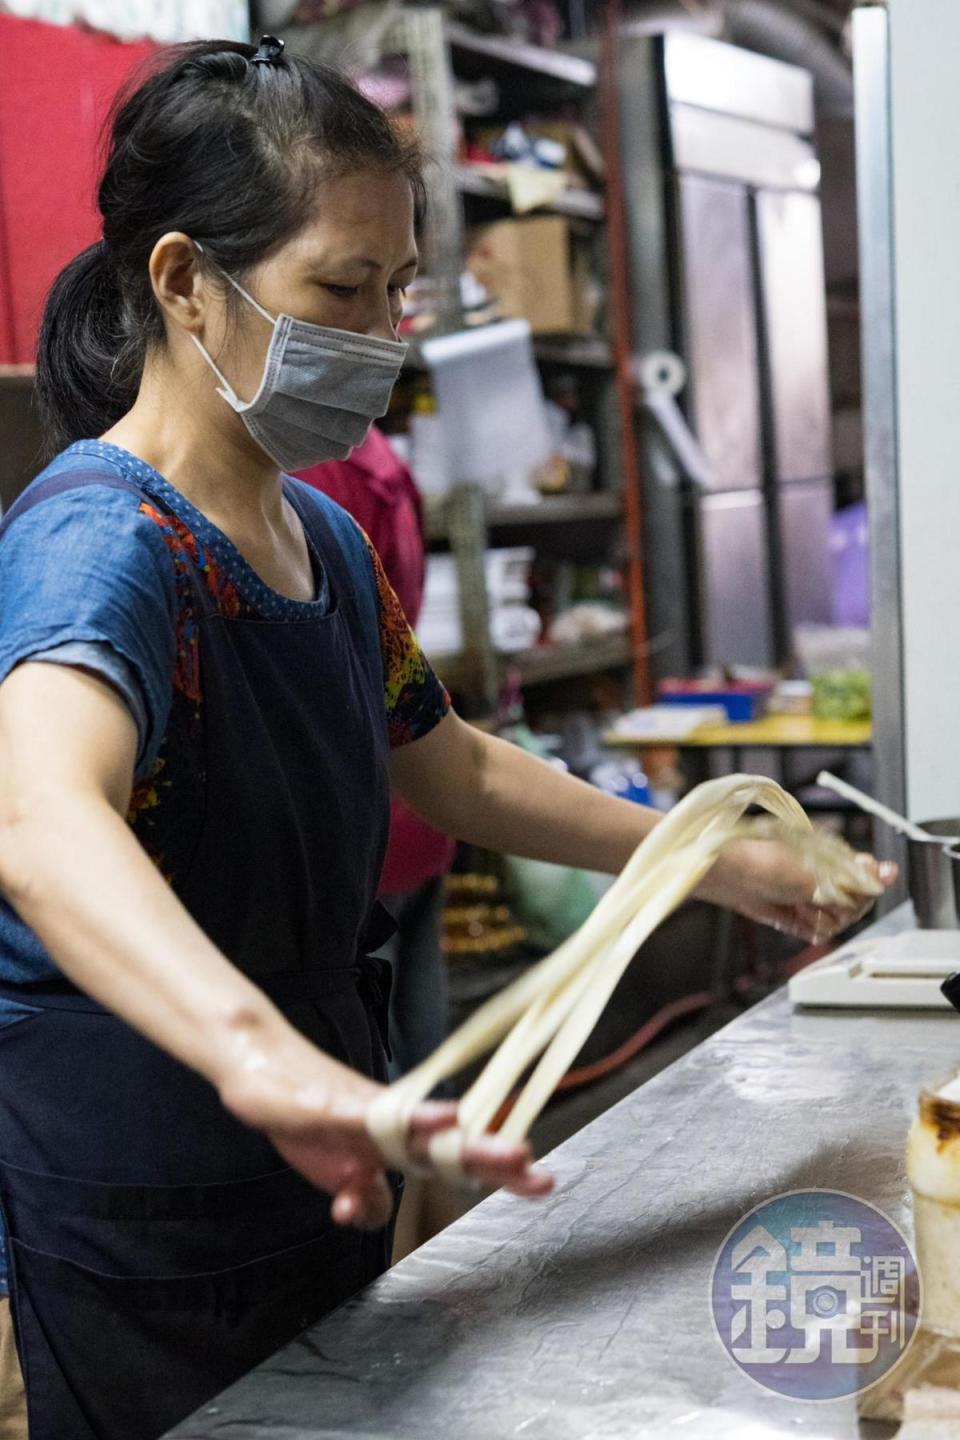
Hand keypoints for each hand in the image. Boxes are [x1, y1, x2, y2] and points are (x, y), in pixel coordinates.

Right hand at [218, 1022, 552, 1229]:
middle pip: (451, 1146)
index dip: (497, 1172)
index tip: (542, 1181)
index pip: (455, 1160)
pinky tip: (443, 1117)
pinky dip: (412, 1117)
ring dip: (468, 1143)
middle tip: (539, 1172)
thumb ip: (361, 1199)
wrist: (258, 1065)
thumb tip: (367, 1210)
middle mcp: (393, 1124)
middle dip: (494, 1160)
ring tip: (511, 1151)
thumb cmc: (303, 1115)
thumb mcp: (334, 1175)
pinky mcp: (337, 1105)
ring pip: (425, 1131)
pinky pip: (379, 1115)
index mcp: (398, 1142)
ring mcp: (367, 1111)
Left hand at [697, 836, 897, 942]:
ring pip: (836, 923)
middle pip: (855, 907)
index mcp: (836, 860)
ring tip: (798, 904)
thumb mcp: (818, 871)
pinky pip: (816, 932)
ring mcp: (810, 897)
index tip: (847, 892)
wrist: (730, 875)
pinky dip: (807, 928)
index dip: (861, 892)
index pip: (868, 883)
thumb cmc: (767, 861)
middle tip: (816, 897)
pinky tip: (793, 916)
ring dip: (819, 918)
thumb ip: (854, 878)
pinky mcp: (795, 915)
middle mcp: (826, 879)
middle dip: (838, 907)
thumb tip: (889, 872)